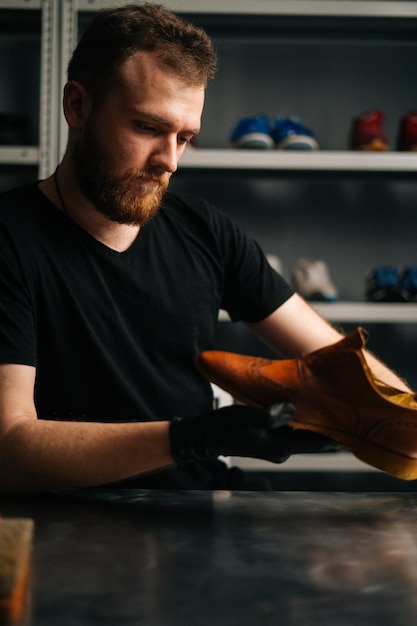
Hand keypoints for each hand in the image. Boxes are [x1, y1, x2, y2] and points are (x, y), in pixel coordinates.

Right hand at [169, 403, 338, 465]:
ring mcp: (275, 445)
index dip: (337, 436)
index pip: (317, 443)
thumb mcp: (249, 418)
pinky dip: (298, 418)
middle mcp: (282, 450)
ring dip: (313, 420)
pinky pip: (290, 429)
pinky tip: (302, 405)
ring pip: (301, 432)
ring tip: (329, 403)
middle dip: (327, 425)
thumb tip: (293, 408)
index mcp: (281, 447)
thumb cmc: (226, 429)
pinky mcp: (268, 438)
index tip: (356, 426)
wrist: (205, 436)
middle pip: (312, 438)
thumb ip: (273, 415)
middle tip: (345, 408)